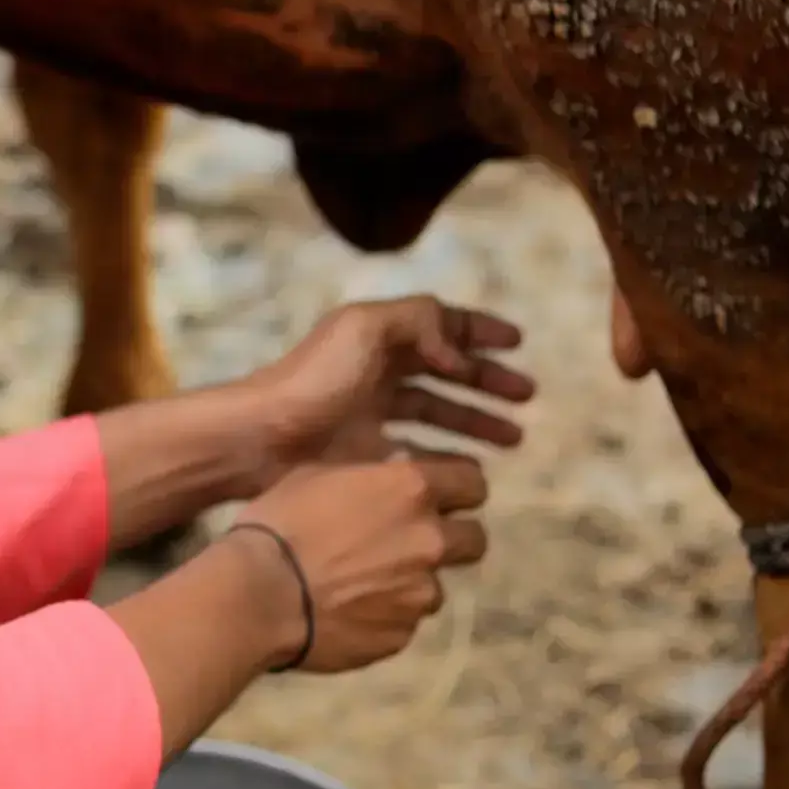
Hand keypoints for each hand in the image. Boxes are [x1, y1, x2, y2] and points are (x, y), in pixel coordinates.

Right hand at [104, 450, 492, 752]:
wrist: (257, 595)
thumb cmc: (280, 522)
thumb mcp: (318, 474)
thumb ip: (370, 474)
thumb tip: (395, 469)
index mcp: (411, 490)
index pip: (473, 482)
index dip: (460, 488)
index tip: (445, 495)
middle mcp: (428, 539)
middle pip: (473, 538)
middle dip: (451, 538)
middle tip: (411, 541)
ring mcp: (419, 593)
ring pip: (434, 585)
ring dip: (411, 582)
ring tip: (363, 583)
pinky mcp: (401, 635)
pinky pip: (404, 622)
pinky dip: (384, 616)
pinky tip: (347, 610)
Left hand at [249, 297, 532, 471]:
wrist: (261, 438)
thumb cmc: (313, 380)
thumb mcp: (365, 329)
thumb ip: (418, 321)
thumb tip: (457, 352)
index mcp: (378, 336)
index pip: (440, 324)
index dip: (479, 330)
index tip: (517, 343)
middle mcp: (377, 370)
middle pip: (445, 369)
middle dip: (488, 380)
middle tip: (527, 397)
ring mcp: (372, 413)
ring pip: (437, 411)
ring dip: (477, 420)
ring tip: (514, 437)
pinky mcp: (366, 453)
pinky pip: (419, 451)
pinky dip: (448, 456)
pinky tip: (473, 467)